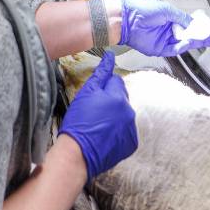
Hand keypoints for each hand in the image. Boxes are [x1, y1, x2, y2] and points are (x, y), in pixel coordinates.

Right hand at [58, 51, 137, 178]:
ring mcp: (131, 129)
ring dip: (115, 116)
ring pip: (124, 115)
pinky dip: (118, 132)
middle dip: (111, 101)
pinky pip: (126, 131)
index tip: (93, 98)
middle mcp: (129, 112)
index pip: (116, 81)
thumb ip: (101, 74)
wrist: (77, 154)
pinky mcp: (131, 144)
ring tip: (98, 126)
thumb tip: (110, 56)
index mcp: (119, 97)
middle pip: (122, 98)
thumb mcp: (85, 93)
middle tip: (93, 112)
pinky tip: (104, 136)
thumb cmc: (78, 122)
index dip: (104, 87)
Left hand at [118, 0, 209, 56]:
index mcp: (170, 19)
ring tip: (203, 39)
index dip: (198, 28)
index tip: (208, 30)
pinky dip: (182, 47)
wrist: (128, 19)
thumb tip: (194, 23)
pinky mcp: (159, 49)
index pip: (188, 25)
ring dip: (193, 42)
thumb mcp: (167, 10)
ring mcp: (164, 40)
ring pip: (183, 43)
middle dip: (199, 37)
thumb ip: (182, 18)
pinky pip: (174, 50)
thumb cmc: (143, 10)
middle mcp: (168, 30)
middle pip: (187, 36)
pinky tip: (188, 42)